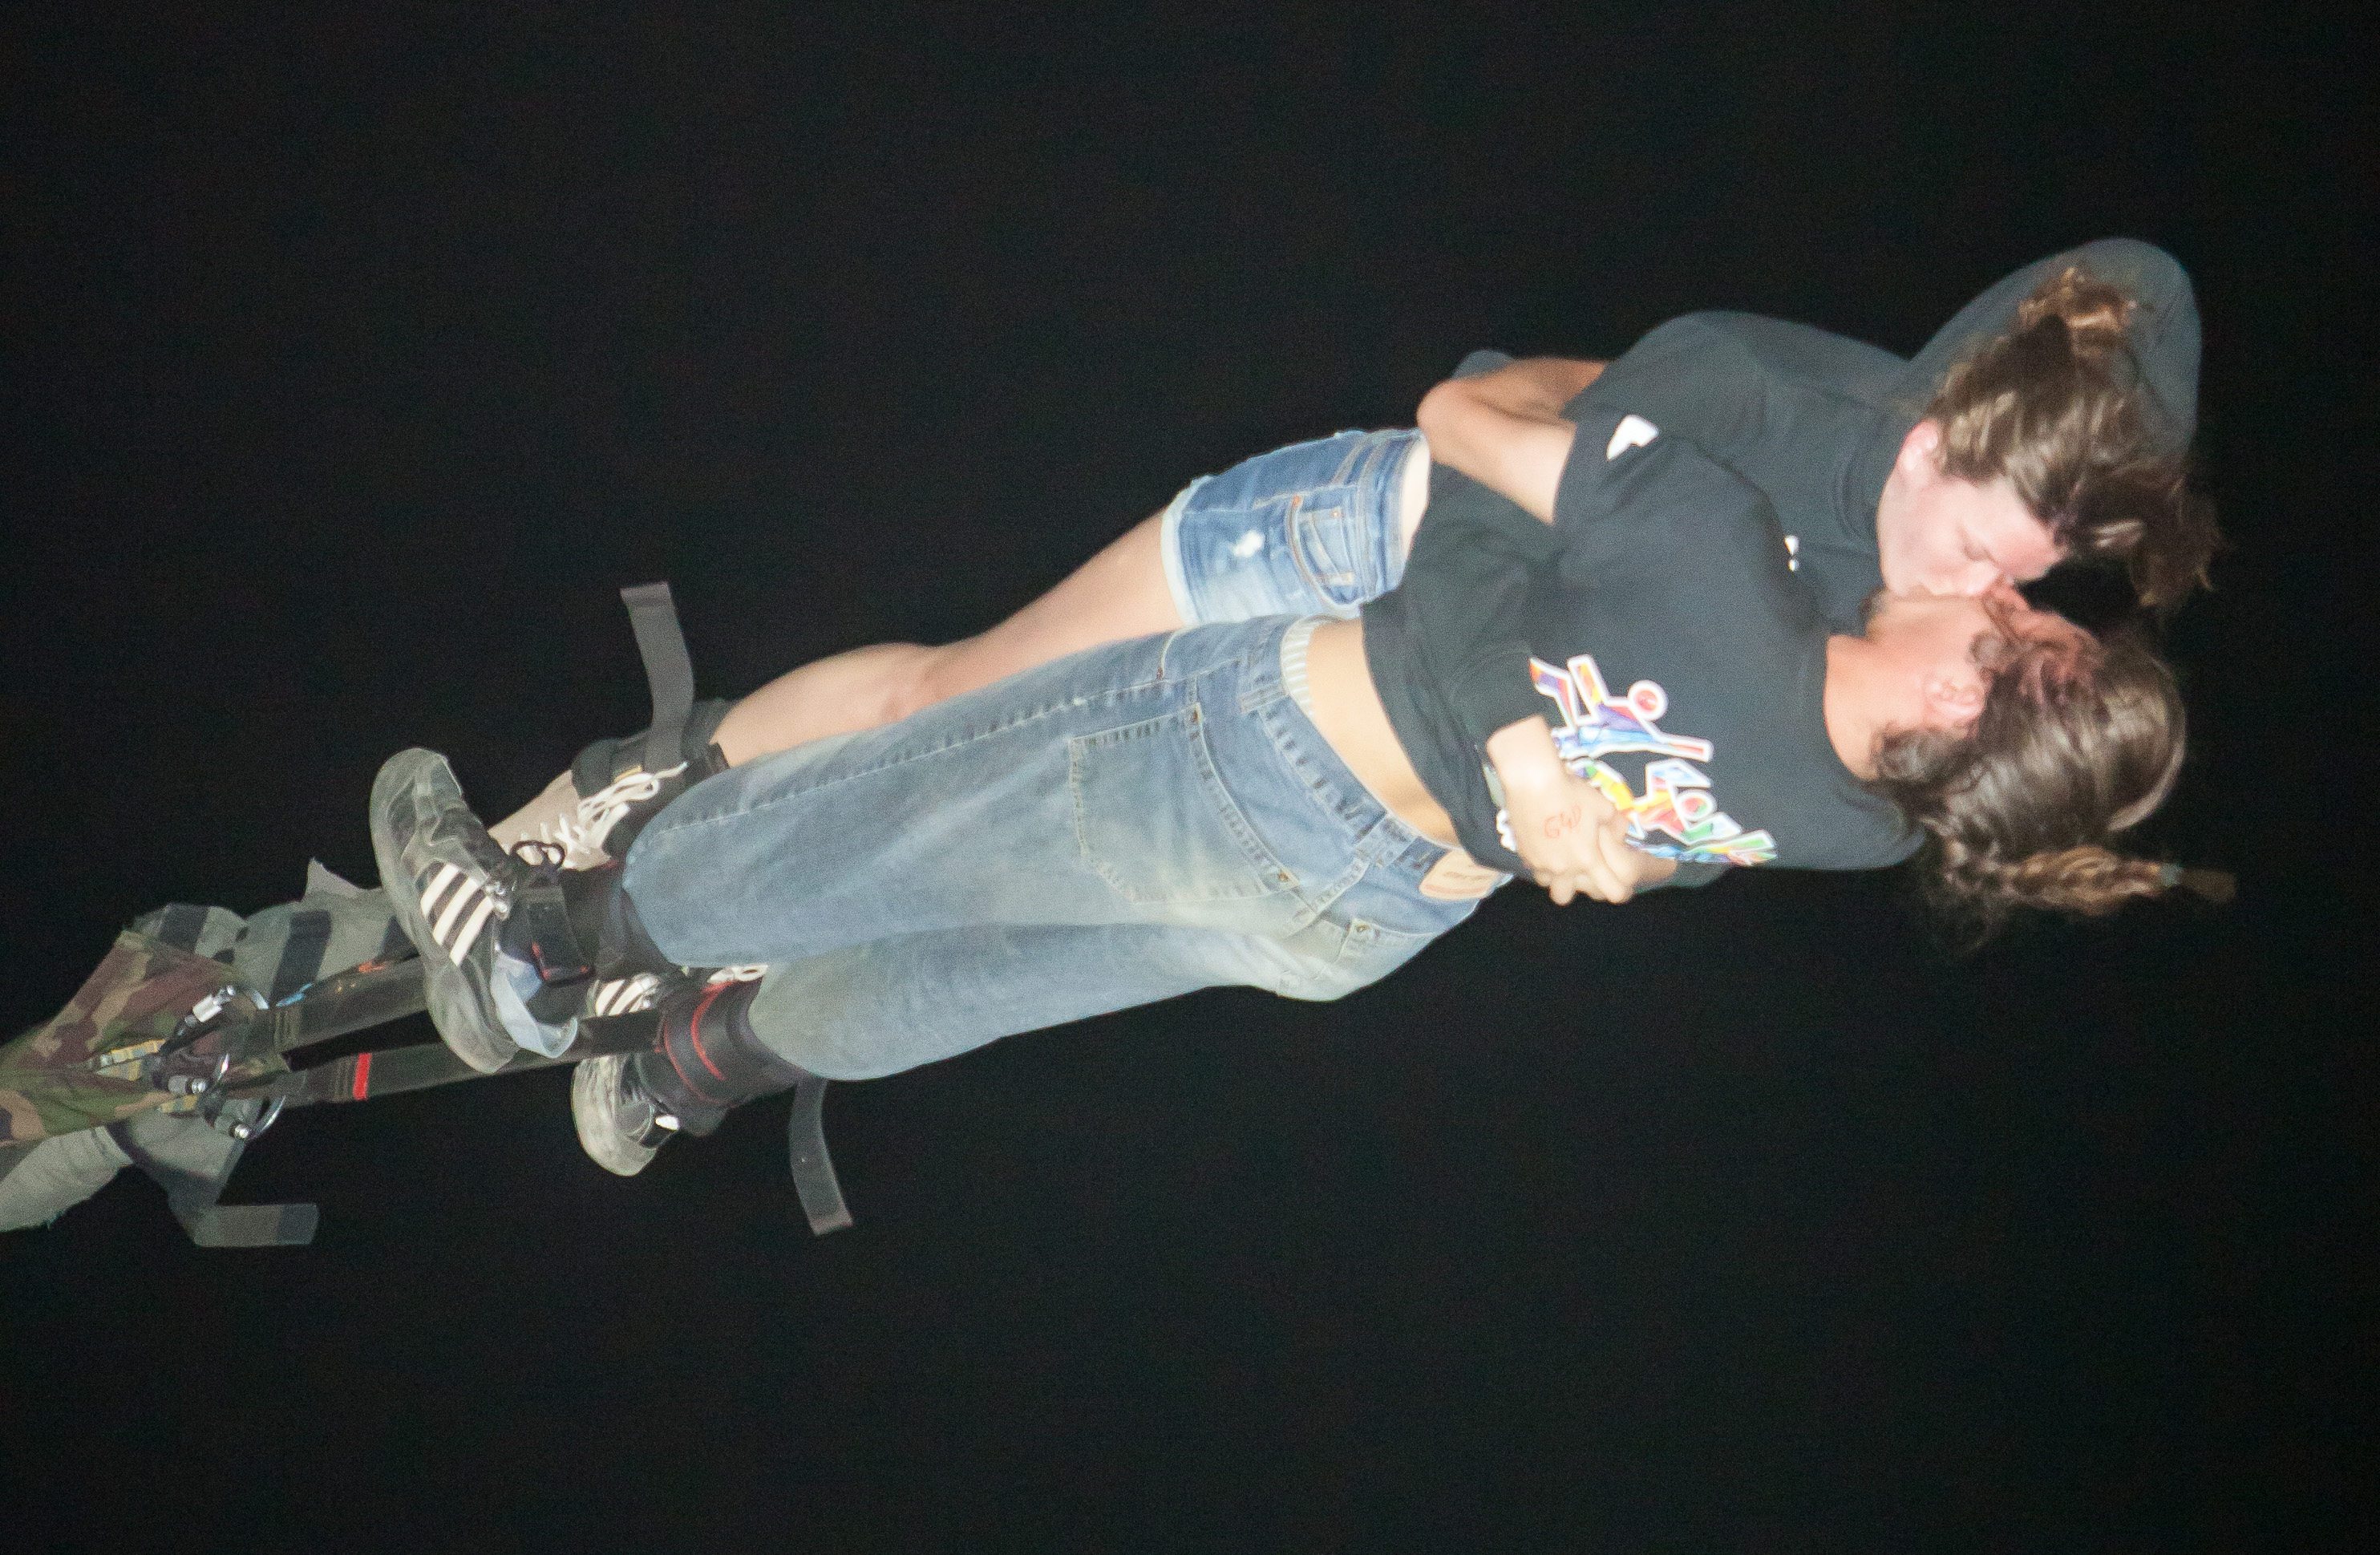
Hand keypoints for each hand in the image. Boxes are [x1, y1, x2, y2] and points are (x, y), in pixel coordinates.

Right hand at [1485, 716, 1674, 904]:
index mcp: (1588, 859)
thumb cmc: (1572, 793)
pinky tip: (1543, 838)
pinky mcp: (1522, 851)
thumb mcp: (1604, 806)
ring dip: (1552, 874)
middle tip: (1576, 870)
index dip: (1620, 891)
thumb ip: (1615, 825)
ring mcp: (1539, 861)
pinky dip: (1539, 857)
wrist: (1533, 782)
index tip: (1620, 885)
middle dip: (1571, 888)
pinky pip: (1532, 863)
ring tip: (1557, 854)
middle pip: (1563, 898)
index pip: (1612, 891)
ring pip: (1544, 881)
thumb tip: (1621, 833)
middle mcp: (1562, 867)